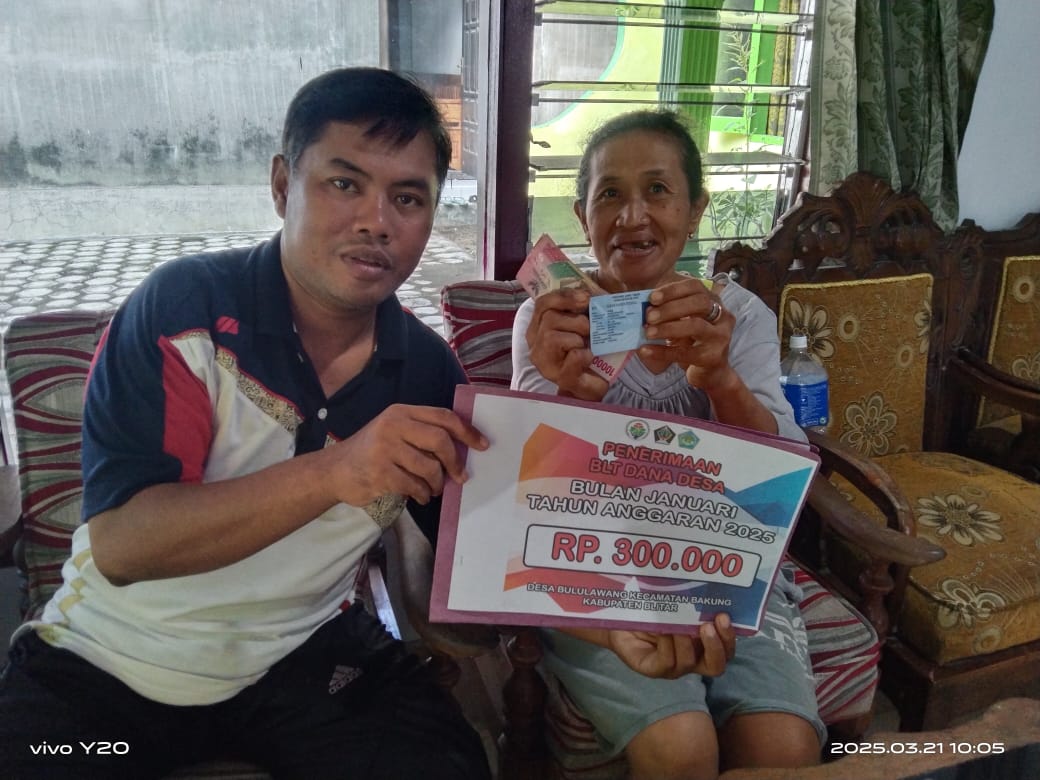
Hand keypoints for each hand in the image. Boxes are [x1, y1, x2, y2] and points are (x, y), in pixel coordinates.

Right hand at [323, 404, 487, 505]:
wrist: (335, 471)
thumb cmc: (372, 452)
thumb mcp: (394, 432)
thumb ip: (422, 434)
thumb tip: (462, 449)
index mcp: (402, 412)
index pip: (443, 417)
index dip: (467, 431)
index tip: (482, 445)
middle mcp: (393, 425)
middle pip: (440, 440)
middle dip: (455, 461)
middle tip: (460, 476)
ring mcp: (385, 449)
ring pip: (429, 467)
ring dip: (437, 483)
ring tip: (433, 489)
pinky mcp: (380, 473)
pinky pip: (414, 485)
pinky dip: (422, 495)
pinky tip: (419, 496)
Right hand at [526, 288, 608, 400]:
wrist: (593, 383)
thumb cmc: (586, 350)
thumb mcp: (582, 323)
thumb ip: (582, 306)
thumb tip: (591, 291)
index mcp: (539, 326)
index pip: (543, 303)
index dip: (564, 297)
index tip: (585, 298)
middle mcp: (536, 343)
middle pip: (549, 318)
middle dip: (576, 320)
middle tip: (589, 329)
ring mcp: (544, 362)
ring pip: (552, 336)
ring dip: (578, 336)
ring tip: (587, 345)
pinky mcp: (560, 377)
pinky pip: (573, 356)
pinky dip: (585, 354)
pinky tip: (589, 358)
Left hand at [606, 613, 735, 678]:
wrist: (619, 613)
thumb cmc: (651, 606)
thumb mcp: (675, 602)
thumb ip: (693, 601)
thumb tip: (708, 585)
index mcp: (702, 644)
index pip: (726, 650)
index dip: (729, 637)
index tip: (724, 615)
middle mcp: (691, 658)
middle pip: (716, 665)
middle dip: (716, 646)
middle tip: (709, 626)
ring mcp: (671, 667)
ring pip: (688, 663)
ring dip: (686, 643)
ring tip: (681, 626)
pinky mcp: (651, 669)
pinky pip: (665, 662)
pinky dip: (667, 645)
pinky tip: (663, 630)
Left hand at [639, 278, 735, 391]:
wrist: (711, 373)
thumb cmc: (694, 342)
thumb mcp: (685, 322)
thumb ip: (671, 311)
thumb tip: (645, 307)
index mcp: (714, 302)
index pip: (696, 287)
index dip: (673, 290)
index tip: (652, 297)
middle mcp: (723, 317)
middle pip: (699, 303)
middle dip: (671, 308)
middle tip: (649, 316)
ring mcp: (720, 337)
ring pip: (695, 326)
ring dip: (668, 328)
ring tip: (647, 332)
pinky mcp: (712, 357)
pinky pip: (685, 352)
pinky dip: (663, 351)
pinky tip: (646, 350)